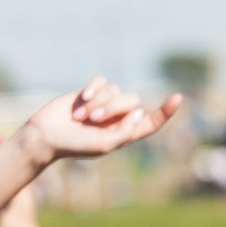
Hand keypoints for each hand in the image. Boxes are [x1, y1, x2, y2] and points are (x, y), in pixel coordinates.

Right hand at [21, 78, 184, 165]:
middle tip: (93, 119)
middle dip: (113, 107)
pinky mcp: (92, 91)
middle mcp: (119, 117)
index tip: (177, 97)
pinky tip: (81, 100)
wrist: (47, 134)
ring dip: (98, 102)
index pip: (151, 122)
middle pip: (132, 101)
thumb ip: (126, 131)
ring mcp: (105, 103)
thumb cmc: (76, 145)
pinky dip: (93, 89)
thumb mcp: (105, 144)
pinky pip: (102, 81)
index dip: (165, 111)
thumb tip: (141, 112)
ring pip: (115, 90)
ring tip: (81, 116)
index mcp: (126, 133)